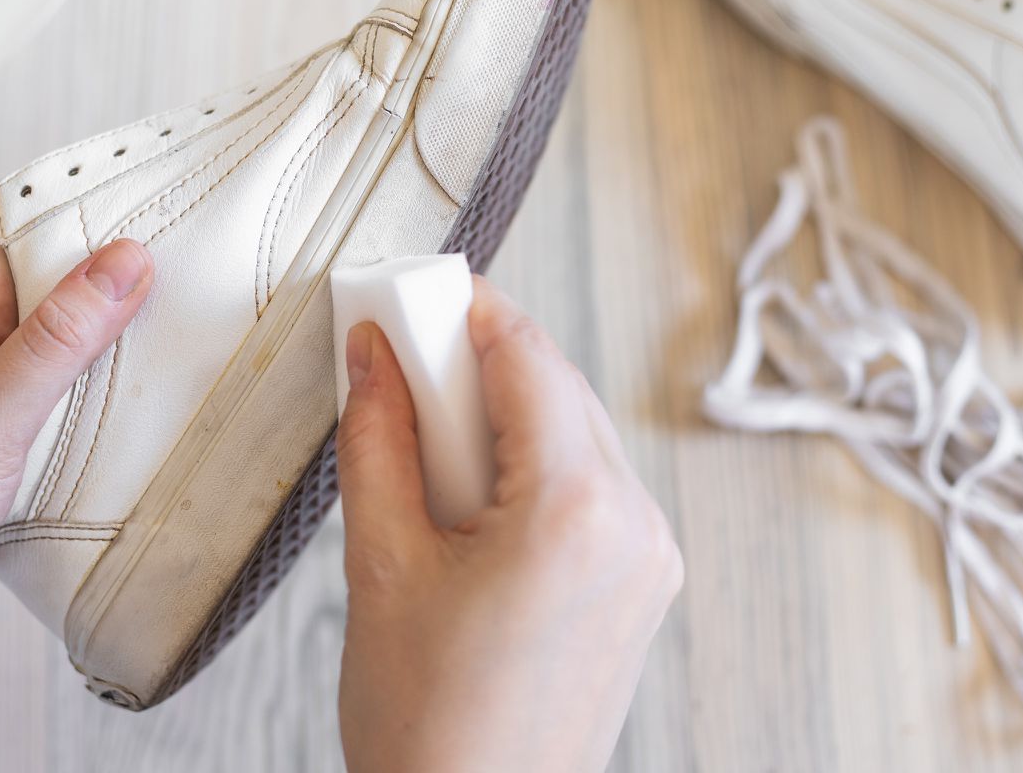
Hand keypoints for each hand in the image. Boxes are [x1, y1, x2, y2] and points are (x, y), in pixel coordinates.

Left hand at [0, 240, 152, 772]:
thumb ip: (60, 339)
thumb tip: (125, 260)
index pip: (44, 253)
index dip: (104, 276)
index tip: (166, 298)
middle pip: (56, 296)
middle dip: (104, 332)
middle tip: (147, 371)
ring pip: (58, 346)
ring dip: (93, 379)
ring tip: (118, 413)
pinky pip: (46, 388)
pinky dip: (76, 410)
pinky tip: (95, 438)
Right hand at [335, 277, 682, 772]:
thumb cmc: (431, 729)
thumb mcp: (379, 565)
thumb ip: (378, 439)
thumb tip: (374, 357)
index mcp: (574, 511)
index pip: (525, 355)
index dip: (461, 309)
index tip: (410, 293)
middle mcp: (634, 525)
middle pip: (554, 387)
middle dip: (473, 368)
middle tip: (399, 371)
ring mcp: (648, 557)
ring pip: (573, 431)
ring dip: (500, 419)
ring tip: (427, 460)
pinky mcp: (641, 582)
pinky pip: (588, 483)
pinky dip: (530, 466)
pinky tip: (470, 502)